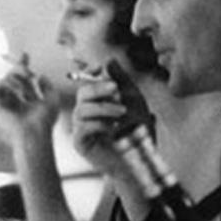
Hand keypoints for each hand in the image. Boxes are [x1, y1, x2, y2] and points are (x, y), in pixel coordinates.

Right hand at [0, 53, 58, 139]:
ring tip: (24, 86)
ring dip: (16, 77)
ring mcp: (5, 103)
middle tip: (28, 72)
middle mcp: (15, 101)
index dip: (22, 66)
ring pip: (5, 79)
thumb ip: (48, 85)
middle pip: (13, 75)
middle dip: (20, 68)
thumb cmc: (45, 121)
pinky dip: (6, 84)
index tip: (25, 54)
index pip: (23, 80)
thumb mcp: (53, 99)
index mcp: (27, 101)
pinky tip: (15, 90)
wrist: (34, 133)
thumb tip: (40, 75)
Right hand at [71, 61, 152, 175]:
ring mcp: (81, 128)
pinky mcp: (81, 143)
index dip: (88, 73)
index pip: (85, 82)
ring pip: (82, 109)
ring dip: (104, 107)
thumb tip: (109, 60)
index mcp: (96, 101)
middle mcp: (85, 113)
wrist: (139, 160)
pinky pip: (82, 128)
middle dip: (98, 88)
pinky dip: (98, 124)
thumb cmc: (136, 131)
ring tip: (122, 112)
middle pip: (82, 93)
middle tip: (116, 89)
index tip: (99, 68)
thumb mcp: (134, 101)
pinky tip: (112, 128)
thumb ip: (122, 81)